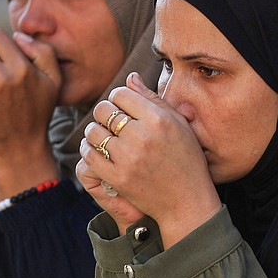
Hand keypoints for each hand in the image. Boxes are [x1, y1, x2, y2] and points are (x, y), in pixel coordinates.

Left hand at [78, 72, 220, 244]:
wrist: (187, 200)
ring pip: (93, 132)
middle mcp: (142, 136)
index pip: (121, 94)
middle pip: (103, 110)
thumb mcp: (179, 125)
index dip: (119, 98)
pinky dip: (90, 150)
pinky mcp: (117, 178)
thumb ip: (153, 99)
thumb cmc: (187, 159)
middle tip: (111, 121)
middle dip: (104, 113)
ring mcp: (128, 158)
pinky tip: (98, 151)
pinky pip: (90, 155)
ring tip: (104, 136)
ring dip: (95, 132)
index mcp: (159, 119)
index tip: (123, 108)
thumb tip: (130, 77)